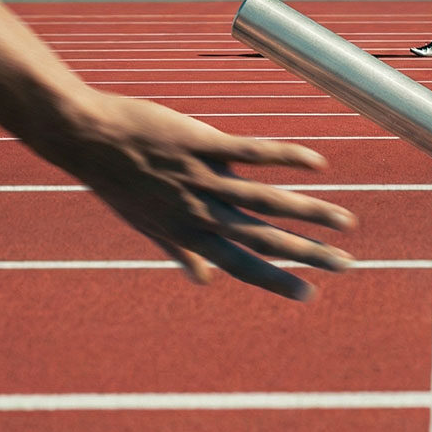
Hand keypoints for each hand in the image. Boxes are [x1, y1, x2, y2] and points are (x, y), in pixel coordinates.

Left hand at [33, 92, 356, 299]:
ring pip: (267, 201)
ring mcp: (203, 180)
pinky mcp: (203, 145)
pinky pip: (253, 153)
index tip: (309, 294)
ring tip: (344, 220)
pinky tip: (317, 163)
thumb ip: (179, 252)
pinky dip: (288, 158)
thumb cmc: (115, 180)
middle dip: (309, 254)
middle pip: (265, 239)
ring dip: (310, 212)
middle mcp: (200, 213)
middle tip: (346, 265)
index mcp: (189, 235)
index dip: (278, 282)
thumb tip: (203, 281)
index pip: (242, 266)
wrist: (85, 137)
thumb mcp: (145, 225)